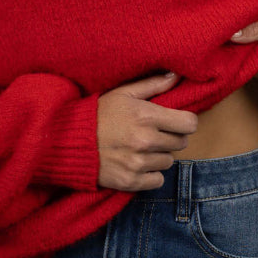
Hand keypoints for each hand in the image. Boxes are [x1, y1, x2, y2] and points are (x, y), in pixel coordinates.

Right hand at [96, 71, 198, 190]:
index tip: (176, 121)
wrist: (68, 141)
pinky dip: (151, 173)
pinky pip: (158, 180)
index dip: (185, 122)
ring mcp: (138, 163)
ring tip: (141, 147)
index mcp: (147, 116)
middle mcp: (145, 141)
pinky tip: (137, 163)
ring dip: (159, 155)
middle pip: (181, 143)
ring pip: (169, 161)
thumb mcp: (124, 93)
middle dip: (171, 137)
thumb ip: (153, 84)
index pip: (189, 124)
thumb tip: (177, 75)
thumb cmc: (98, 113)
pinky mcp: (131, 181)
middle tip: (154, 133)